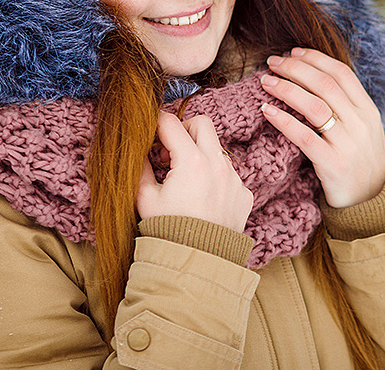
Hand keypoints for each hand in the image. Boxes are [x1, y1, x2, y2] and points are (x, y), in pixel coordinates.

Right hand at [136, 110, 252, 232]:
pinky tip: (202, 197)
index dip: (156, 124)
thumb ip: (141, 167)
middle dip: (184, 129)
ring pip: (217, 149)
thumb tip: (140, 150)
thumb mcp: (145, 198)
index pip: (171, 123)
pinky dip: (214, 177)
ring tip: (185, 178)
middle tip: (170, 148)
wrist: (197, 262)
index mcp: (191, 161)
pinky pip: (229, 174)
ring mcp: (234, 178)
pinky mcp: (244, 193)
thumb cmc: (167, 231)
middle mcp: (217, 164)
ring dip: (200, 154)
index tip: (150, 133)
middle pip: (202, 124)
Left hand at [259, 48, 384, 208]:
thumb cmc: (358, 161)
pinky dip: (283, 120)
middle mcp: (361, 123)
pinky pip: (305, 137)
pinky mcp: (333, 165)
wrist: (370, 204)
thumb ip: (346, 106)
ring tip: (266, 81)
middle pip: (325, 84)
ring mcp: (348, 144)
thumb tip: (313, 77)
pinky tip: (266, 110)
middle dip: (295, 69)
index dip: (315, 58)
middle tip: (273, 63)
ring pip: (314, 106)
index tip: (293, 52)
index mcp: (368, 110)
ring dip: (286, 89)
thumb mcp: (363, 129)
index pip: (341, 73)